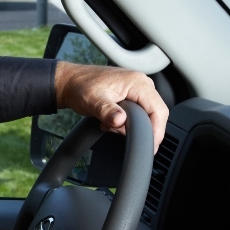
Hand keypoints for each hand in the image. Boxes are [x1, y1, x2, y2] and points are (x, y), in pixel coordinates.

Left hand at [54, 61, 168, 152]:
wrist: (70, 82)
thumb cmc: (80, 86)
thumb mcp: (93, 101)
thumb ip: (107, 111)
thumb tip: (120, 120)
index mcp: (137, 82)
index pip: (158, 110)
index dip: (157, 131)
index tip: (150, 147)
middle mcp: (142, 84)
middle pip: (157, 114)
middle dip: (143, 130)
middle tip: (125, 137)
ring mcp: (138, 90)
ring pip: (148, 116)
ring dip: (132, 127)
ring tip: (112, 126)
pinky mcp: (133, 96)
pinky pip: (140, 114)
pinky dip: (128, 123)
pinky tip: (113, 123)